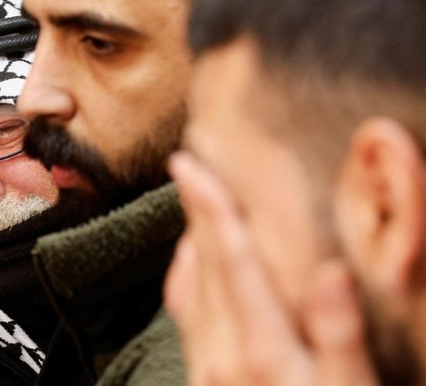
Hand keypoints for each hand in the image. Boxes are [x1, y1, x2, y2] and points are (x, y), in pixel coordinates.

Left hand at [165, 152, 378, 385]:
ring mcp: (205, 369)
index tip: (188, 165)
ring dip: (191, 236)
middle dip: (196, 209)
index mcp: (261, 348)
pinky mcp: (201, 378)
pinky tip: (193, 259)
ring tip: (193, 196)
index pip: (231, 261)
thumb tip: (331, 275)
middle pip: (203, 264)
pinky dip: (188, 274)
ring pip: (190, 285)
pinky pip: (185, 313)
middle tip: (188, 162)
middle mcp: (221, 355)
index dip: (210, 208)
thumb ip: (341, 337)